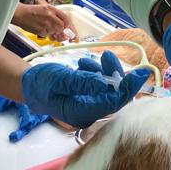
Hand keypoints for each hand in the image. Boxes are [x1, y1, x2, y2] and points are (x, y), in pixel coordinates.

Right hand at [12, 2, 76, 42]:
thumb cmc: (32, 11)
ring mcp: (45, 23)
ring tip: (45, 27)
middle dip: (61, 31)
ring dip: (52, 33)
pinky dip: (46, 34)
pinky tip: (41, 29)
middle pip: (62, 27)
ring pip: (54, 32)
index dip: (70, 26)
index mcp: (52, 9)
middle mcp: (50, 16)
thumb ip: (55, 16)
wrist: (20, 14)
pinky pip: (47, 35)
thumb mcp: (46, 9)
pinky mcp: (40, 30)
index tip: (73, 32)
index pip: (66, 18)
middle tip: (60, 33)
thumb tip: (64, 26)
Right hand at [21, 51, 148, 128]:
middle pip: (115, 95)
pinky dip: (98, 71)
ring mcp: (90, 104)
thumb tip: (104, 84)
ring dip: (103, 71)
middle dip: (115, 75)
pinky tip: (84, 65)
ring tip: (84, 62)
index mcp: (82, 113)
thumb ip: (81, 82)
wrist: (30, 85)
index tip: (140, 73)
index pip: (112, 104)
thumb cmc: (41, 84)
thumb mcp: (59, 80)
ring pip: (110, 87)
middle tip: (108, 56)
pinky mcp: (89, 96)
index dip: (127, 89)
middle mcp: (89, 112)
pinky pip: (103, 84)